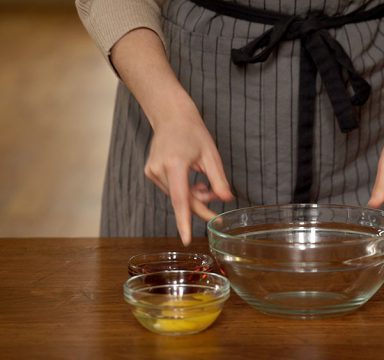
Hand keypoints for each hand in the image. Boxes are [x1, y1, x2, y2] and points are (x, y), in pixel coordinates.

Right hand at [144, 98, 233, 245]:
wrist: (171, 116)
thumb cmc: (193, 133)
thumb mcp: (212, 155)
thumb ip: (219, 180)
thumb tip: (226, 200)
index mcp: (175, 164)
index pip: (180, 199)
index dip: (185, 220)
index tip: (186, 238)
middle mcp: (159, 170)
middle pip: (182, 200)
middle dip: (200, 206)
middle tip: (217, 211)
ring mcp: (152, 172)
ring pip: (177, 197)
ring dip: (193, 196)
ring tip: (203, 182)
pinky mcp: (151, 173)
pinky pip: (171, 190)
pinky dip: (184, 190)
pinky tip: (193, 180)